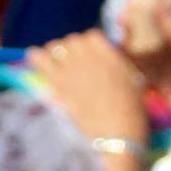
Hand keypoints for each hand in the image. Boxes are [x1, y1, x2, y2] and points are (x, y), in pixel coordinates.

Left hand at [28, 30, 149, 145]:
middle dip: (73, 51)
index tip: (91, 57)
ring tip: (57, 66)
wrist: (118, 134)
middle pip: (73, 40)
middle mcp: (88, 55)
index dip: (90, 46)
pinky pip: (39, 57)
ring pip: (55, 46)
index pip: (92, 36)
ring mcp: (71, 67)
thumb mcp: (134, 82)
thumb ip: (119, 64)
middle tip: (76, 66)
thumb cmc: (132, 113)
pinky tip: (37, 64)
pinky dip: (37, 58)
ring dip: (56, 54)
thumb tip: (112, 56)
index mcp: (109, 54)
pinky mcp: (57, 81)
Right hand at [127, 2, 170, 120]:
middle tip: (121, 17)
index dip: (150, 12)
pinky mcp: (163, 86)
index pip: (167, 21)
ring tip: (118, 33)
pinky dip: (133, 63)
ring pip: (147, 52)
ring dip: (133, 43)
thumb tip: (157, 2)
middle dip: (138, 26)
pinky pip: (145, 71)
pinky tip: (120, 55)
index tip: (134, 2)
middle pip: (155, 36)